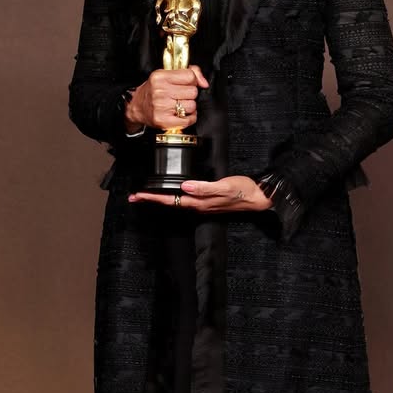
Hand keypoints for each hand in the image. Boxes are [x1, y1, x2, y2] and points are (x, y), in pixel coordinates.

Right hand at [126, 64, 208, 133]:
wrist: (138, 107)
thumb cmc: (154, 90)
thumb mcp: (166, 75)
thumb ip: (188, 72)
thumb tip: (204, 82)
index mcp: (160, 77)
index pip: (190, 76)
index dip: (192, 80)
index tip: (188, 83)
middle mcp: (160, 91)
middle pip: (193, 92)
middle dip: (190, 94)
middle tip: (181, 95)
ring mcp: (162, 107)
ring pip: (192, 106)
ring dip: (189, 106)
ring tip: (179, 104)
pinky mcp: (164, 121)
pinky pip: (188, 120)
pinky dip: (189, 118)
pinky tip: (182, 114)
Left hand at [128, 175, 272, 211]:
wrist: (258, 198)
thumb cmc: (243, 191)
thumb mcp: (224, 187)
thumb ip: (204, 188)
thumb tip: (185, 187)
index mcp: (199, 202)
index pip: (171, 200)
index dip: (153, 198)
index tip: (138, 195)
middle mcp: (198, 205)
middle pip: (170, 203)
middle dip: (152, 199)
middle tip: (134, 196)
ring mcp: (203, 204)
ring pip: (176, 202)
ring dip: (161, 199)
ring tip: (147, 195)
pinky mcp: (207, 201)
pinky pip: (185, 200)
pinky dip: (173, 196)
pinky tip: (172, 193)